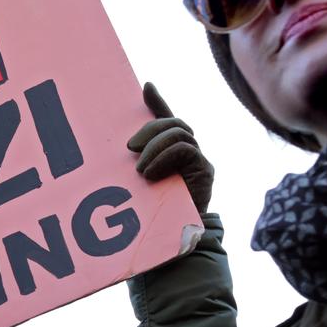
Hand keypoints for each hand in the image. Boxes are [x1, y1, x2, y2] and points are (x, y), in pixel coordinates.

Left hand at [127, 82, 213, 213]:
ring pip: (179, 134)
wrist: (174, 239)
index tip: (146, 87)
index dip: (158, 102)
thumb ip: (134, 161)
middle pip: (173, 123)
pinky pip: (185, 149)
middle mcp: (189, 151)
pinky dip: (164, 157)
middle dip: (150, 129)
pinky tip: (150, 173)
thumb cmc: (151, 211)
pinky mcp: (205, 171)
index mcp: (171, 151)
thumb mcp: (136, 181)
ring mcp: (199, 160)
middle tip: (129, 147)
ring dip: (154, 148)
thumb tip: (121, 145)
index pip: (167, 119)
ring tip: (139, 169)